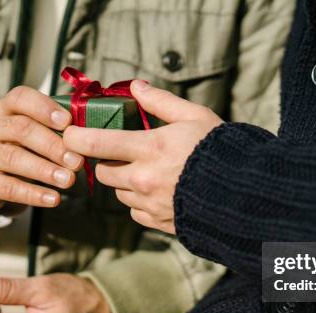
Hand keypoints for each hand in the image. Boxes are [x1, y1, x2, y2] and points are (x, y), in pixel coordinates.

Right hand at [0, 86, 83, 210]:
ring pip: (13, 158)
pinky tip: (53, 199)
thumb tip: (91, 131)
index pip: (20, 97)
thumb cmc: (16, 148)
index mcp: (4, 109)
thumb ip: (53, 128)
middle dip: (52, 145)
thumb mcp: (29, 133)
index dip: (44, 107)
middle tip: (77, 161)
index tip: (68, 122)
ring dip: (45, 170)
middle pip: (21, 129)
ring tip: (69, 180)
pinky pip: (6, 187)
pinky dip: (32, 194)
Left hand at [63, 80, 222, 233]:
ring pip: (119, 194)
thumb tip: (135, 87)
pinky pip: (136, 213)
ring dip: (126, 183)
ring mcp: (150, 204)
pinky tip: (160, 193)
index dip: (75, 137)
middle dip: (107, 161)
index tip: (72, 133)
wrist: (244, 193)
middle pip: (102, 172)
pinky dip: (140, 203)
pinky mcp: (158, 222)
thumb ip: (161, 102)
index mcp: (150, 149)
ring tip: (150, 173)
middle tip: (125, 152)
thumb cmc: (221, 151)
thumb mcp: (195, 117)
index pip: (95, 143)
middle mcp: (143, 179)